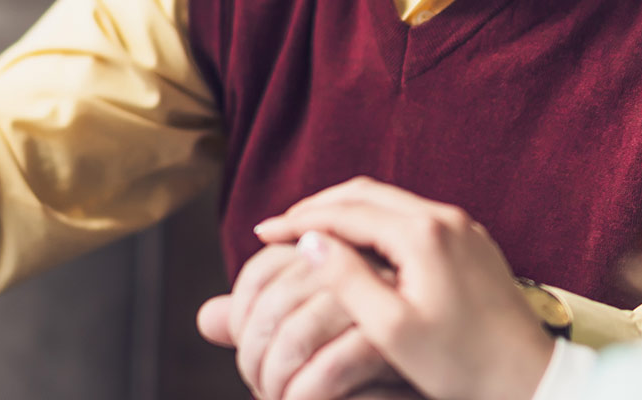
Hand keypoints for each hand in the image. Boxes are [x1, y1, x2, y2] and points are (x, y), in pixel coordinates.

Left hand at [197, 243, 408, 399]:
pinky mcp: (395, 346)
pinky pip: (329, 369)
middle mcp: (360, 266)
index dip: (242, 314)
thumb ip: (261, 330)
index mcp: (337, 257)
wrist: (433, 393)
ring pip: (298, 333)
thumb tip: (208, 319)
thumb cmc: (364, 376)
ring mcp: (381, 301)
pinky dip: (303, 396)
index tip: (246, 356)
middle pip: (277, 300)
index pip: (264, 270)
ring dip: (275, 379)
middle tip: (258, 387)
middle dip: (254, 354)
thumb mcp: (307, 348)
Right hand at [254, 177, 555, 399]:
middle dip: (318, 207)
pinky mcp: (471, 241)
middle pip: (364, 193)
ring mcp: (461, 226)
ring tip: (311, 235)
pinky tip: (358, 247)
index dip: (299, 221)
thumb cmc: (460, 365)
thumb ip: (347, 280)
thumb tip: (311, 242)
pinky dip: (374, 223)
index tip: (262, 233)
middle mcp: (443, 217)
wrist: (528, 377)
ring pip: (388, 202)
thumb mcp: (392, 329)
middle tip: (280, 228)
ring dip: (346, 212)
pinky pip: (410, 216)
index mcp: (421, 234)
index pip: (344, 212)